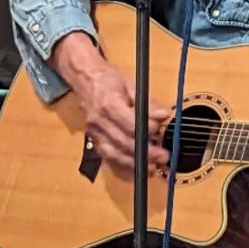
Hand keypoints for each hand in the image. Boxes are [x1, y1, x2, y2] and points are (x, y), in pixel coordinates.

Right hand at [51, 32, 169, 174]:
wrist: (84, 78)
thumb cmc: (108, 79)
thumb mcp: (131, 84)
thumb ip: (147, 103)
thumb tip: (163, 115)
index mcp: (108, 103)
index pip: (129, 124)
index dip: (147, 131)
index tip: (160, 131)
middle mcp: (99, 121)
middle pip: (123, 142)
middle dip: (146, 152)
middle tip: (164, 156)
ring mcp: (94, 133)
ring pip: (115, 154)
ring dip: (136, 164)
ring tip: (155, 166)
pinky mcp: (94, 140)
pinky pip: (108, 158)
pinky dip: (124, 166)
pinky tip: (138, 169)